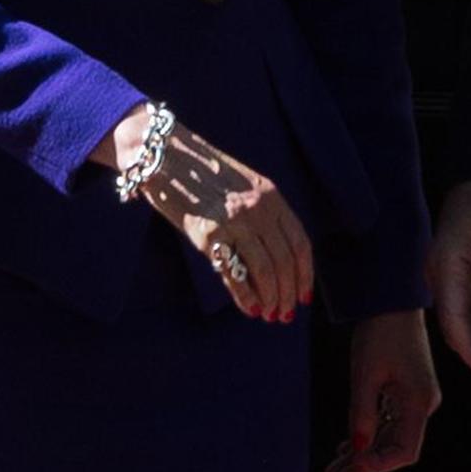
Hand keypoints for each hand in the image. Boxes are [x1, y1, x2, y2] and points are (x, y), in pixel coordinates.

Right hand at [99, 107, 313, 322]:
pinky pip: (234, 274)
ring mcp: (234, 221)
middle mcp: (258, 208)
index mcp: (271, 195)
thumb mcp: (244, 186)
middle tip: (285, 314)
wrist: (165, 156)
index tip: (304, 296)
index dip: (305, 274)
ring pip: (265, 270)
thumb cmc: (203, 175)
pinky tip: (250, 309)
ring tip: (270, 314)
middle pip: (285, 260)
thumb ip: (262, 215)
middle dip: (289, 293)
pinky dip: (246, 297)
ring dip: (271, 299)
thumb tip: (276, 259)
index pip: (300, 242)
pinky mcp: (208, 234)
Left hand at [324, 309, 440, 471]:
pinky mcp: (405, 391)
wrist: (392, 296)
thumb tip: (357, 449)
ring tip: (332, 471)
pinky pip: (388, 422)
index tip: (350, 471)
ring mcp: (415, 398)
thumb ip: (362, 412)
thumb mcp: (365, 372)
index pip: (404, 451)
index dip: (376, 466)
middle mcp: (422, 404)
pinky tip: (345, 449)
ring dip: (362, 454)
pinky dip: (367, 435)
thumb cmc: (380, 330)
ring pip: (389, 437)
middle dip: (363, 467)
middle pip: (394, 449)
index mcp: (419, 401)